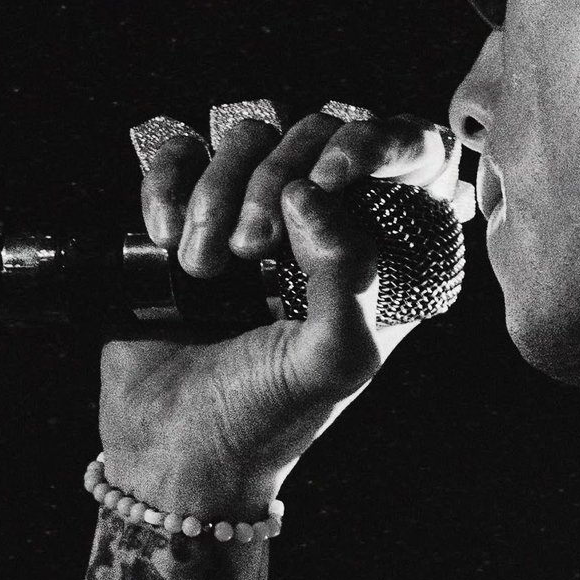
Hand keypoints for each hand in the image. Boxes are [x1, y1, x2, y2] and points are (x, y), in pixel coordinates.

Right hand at [99, 104, 460, 522]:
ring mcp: (250, 208)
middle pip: (318, 128)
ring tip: (203, 269)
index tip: (332, 176)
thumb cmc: (269, 415)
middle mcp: (323, 218)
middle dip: (277, 176)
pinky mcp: (185, 210)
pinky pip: (180, 151)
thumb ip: (350, 274)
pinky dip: (168, 183)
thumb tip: (309, 191)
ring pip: (247, 133)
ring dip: (216, 193)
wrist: (173, 451)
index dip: (379, 141)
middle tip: (251, 251)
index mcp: (384, 248)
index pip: (413, 150)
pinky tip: (165, 240)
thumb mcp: (337, 359)